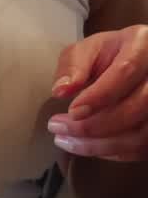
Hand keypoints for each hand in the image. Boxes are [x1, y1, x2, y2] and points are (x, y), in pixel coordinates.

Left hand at [49, 25, 147, 162]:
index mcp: (143, 45)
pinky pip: (142, 147)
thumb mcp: (87, 51)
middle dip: (94, 125)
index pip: (126, 71)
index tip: (72, 111)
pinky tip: (87, 147)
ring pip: (142, 133)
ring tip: (65, 141)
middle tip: (58, 129)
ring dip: (99, 145)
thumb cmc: (109, 56)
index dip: (99, 96)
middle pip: (138, 106)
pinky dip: (112, 152)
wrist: (135, 63)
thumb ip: (73, 65)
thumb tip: (60, 90)